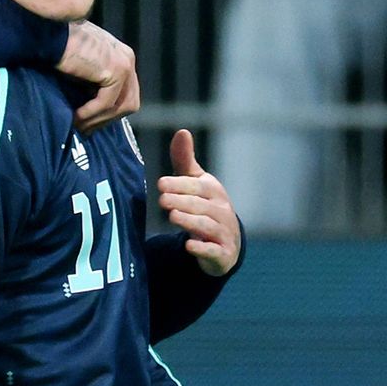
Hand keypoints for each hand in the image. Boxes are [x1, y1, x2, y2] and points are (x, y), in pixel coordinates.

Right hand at [55, 20, 140, 133]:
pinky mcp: (116, 70)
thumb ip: (93, 80)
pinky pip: (106, 103)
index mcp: (121, 55)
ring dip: (98, 120)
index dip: (109, 113)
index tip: (89, 124)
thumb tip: (93, 110)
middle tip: (84, 130)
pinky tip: (75, 117)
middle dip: (106, 120)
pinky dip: (91, 114)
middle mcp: (127, 58)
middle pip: (129, 102)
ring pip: (120, 106)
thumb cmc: (58, 47)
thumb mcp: (82, 64)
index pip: (126, 93)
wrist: (49, 33)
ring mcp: (124, 63)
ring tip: (78, 125)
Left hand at [157, 129, 239, 276]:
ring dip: (190, 221)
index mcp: (213, 191)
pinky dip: (202, 248)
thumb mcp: (196, 182)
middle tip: (162, 200)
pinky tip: (188, 245)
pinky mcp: (221, 254)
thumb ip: (185, 161)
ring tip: (172, 216)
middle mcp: (221, 211)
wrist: (226, 242)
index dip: (179, 184)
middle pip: (200, 206)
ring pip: (206, 226)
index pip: (197, 186)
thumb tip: (182, 131)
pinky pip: (213, 251)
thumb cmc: (205, 205)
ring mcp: (223, 233)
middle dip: (182, 202)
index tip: (160, 183)